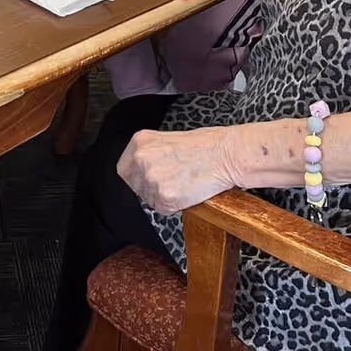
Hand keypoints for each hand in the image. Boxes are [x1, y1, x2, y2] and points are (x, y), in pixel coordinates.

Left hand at [117, 126, 235, 215]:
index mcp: (139, 142)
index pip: (124, 170)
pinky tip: (187, 191)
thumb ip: (148, 155)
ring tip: (183, 183)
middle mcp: (141, 158)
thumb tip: (138, 173)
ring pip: (149, 200)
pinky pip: (163, 209)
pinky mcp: (165, 196)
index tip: (149, 180)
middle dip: (150, 189)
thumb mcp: (165, 141)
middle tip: (172, 181)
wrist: (226, 154)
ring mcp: (152, 178)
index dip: (137, 178)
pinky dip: (175, 206)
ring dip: (164, 197)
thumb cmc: (203, 146)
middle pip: (135, 186)